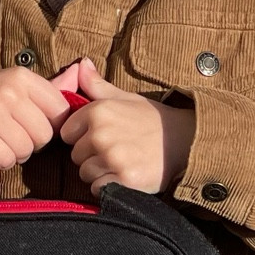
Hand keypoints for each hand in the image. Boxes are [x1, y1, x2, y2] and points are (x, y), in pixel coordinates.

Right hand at [0, 65, 72, 168]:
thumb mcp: (18, 84)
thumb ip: (51, 90)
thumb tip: (86, 75)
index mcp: (22, 77)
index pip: (60, 113)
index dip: (50, 125)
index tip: (34, 123)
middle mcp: (6, 91)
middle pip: (44, 136)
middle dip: (32, 142)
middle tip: (14, 134)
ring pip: (24, 150)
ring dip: (15, 153)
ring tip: (1, 140)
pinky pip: (4, 160)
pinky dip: (0, 161)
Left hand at [60, 57, 196, 193]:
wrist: (187, 141)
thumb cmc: (153, 120)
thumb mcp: (125, 98)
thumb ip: (97, 86)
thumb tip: (80, 64)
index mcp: (98, 111)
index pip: (67, 134)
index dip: (81, 138)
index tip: (100, 138)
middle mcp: (101, 134)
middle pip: (76, 156)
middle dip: (91, 157)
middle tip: (116, 152)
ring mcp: (112, 158)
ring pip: (85, 174)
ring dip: (99, 173)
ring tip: (122, 164)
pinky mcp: (124, 180)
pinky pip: (98, 189)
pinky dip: (109, 187)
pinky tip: (124, 177)